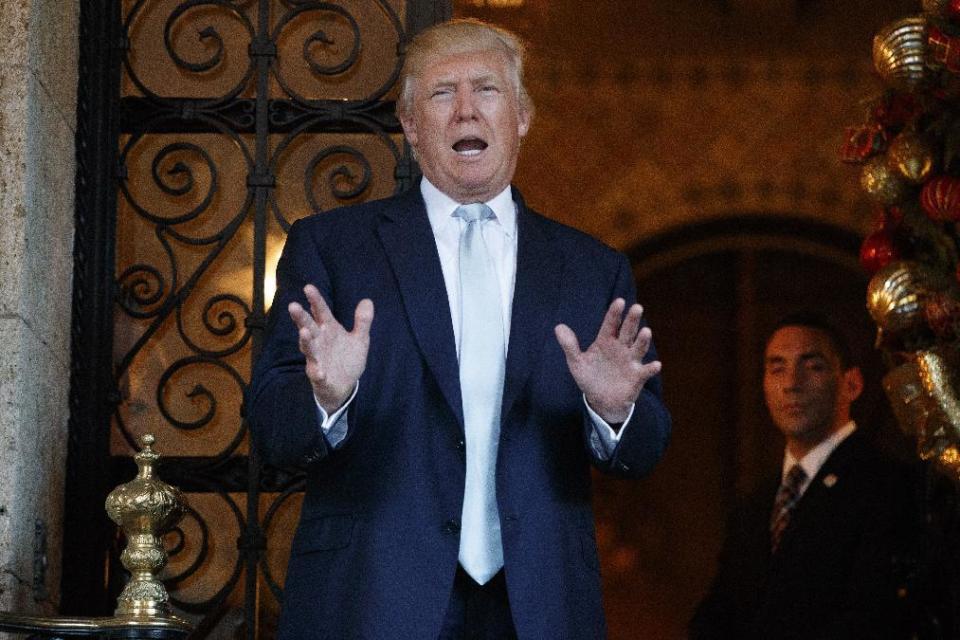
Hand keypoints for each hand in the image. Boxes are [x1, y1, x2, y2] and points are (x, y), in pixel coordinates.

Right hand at [288, 284, 373, 413]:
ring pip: (309, 348)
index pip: (321, 312)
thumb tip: (368, 300)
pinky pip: (317, 374)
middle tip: (293, 305)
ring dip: (306, 341)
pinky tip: (318, 371)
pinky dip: (317, 372)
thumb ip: (362, 321)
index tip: (308, 287)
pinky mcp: (319, 376)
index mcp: (329, 329)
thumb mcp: (360, 339)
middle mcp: (319, 342)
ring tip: (303, 332)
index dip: (315, 300)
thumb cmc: (347, 358)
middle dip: (301, 317)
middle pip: (309, 327)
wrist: (345, 385)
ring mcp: (317, 358)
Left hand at [554, 298, 661, 423]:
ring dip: (642, 340)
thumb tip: (558, 326)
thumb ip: (569, 345)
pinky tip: (655, 365)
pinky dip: (651, 368)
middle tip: (637, 307)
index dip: (615, 313)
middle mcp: (621, 348)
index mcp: (606, 341)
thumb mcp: (576, 362)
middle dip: (632, 320)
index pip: (611, 324)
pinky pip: (646, 371)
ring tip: (646, 331)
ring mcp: (630, 361)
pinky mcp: (637, 376)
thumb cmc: (590, 378)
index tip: (619, 301)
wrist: (601, 401)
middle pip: (627, 331)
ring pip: (638, 348)